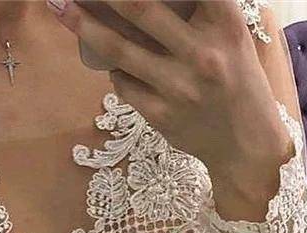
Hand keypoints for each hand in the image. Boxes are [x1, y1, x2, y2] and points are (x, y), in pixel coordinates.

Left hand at [49, 0, 294, 216]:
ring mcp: (178, 87)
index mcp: (225, 25)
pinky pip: (124, 83)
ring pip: (119, 49)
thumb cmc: (237, 81)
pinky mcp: (160, 115)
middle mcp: (202, 53)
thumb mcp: (231, 37)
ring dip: (84, 26)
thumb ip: (200, 13)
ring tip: (61, 7)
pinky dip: (114, 69)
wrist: (245, 145)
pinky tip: (112, 63)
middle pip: (141, 8)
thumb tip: (141, 6)